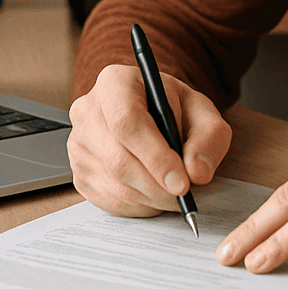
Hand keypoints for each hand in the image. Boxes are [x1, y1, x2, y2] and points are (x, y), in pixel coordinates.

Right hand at [68, 63, 231, 216]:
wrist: (153, 115)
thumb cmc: (174, 109)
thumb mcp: (202, 113)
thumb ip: (208, 138)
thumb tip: (197, 173)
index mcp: (115, 83)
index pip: (126, 121)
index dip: (155, 156)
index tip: (181, 183)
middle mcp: (88, 111)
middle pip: (118, 159)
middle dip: (158, 185)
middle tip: (185, 194)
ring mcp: (78, 144)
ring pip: (116, 185)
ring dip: (153, 198)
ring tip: (173, 191)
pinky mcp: (78, 173)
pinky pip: (110, 201)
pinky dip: (140, 206)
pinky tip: (154, 192)